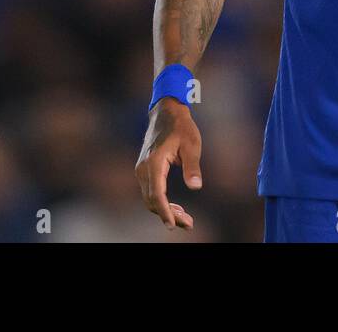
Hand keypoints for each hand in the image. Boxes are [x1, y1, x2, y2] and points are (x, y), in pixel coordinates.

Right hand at [135, 99, 201, 230]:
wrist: (166, 113)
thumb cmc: (181, 127)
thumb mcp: (192, 144)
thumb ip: (192, 166)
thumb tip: (196, 187)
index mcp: (154, 162)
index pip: (157, 194)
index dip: (165, 212)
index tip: (173, 225)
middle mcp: (143, 168)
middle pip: (152, 200)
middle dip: (169, 215)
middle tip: (189, 224)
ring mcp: (142, 170)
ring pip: (150, 198)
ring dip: (165, 211)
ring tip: (185, 219)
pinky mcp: (144, 170)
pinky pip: (150, 192)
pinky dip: (161, 202)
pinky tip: (175, 208)